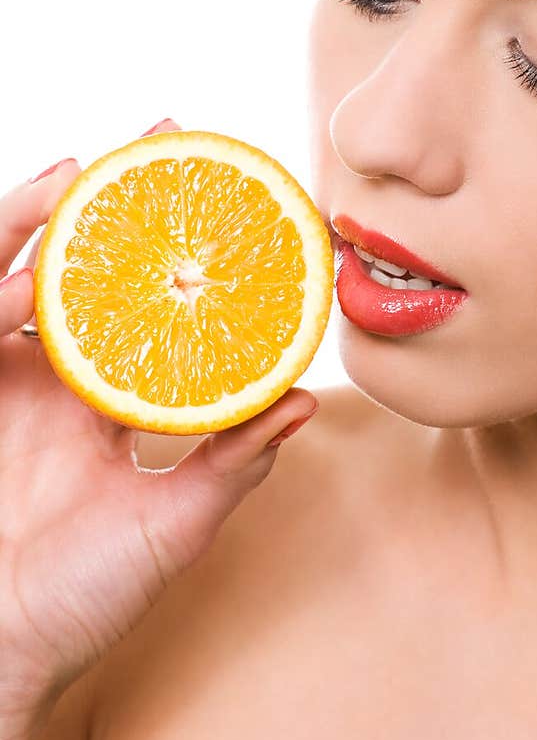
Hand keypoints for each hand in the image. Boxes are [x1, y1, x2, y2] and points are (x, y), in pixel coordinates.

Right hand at [0, 119, 317, 713]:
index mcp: (105, 405)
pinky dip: (6, 268)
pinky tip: (46, 233)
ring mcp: (1, 378)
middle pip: (87, 266)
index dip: (179, 253)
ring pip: (25, 267)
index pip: (147, 304)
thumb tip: (304, 402)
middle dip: (122, 201)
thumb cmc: (81, 603)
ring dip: (56, 212)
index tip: (227, 197)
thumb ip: (232, 464)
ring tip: (103, 164)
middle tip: (168, 136)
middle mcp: (54, 380)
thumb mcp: (175, 524)